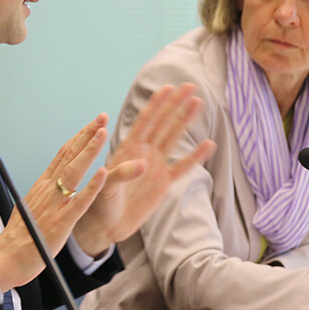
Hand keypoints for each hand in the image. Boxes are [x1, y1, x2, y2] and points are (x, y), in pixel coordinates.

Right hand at [0, 114, 109, 292]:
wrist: (5, 258)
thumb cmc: (18, 238)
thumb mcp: (29, 207)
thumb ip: (42, 196)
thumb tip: (48, 186)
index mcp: (41, 186)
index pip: (62, 155)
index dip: (79, 138)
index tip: (91, 124)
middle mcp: (47, 190)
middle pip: (69, 156)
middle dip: (87, 135)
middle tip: (101, 117)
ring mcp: (54, 205)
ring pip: (74, 172)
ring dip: (89, 151)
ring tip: (102, 133)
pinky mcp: (61, 222)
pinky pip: (79, 201)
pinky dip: (92, 186)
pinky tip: (102, 173)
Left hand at [72, 83, 215, 254]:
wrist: (105, 224)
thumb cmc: (99, 201)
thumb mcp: (106, 186)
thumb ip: (122, 174)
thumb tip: (143, 164)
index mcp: (127, 148)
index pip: (145, 121)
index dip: (156, 104)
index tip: (168, 87)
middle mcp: (143, 152)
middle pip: (162, 123)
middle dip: (175, 104)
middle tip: (190, 85)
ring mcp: (155, 166)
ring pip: (173, 138)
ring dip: (185, 121)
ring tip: (199, 102)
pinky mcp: (164, 183)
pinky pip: (182, 167)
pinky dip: (195, 156)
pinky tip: (208, 144)